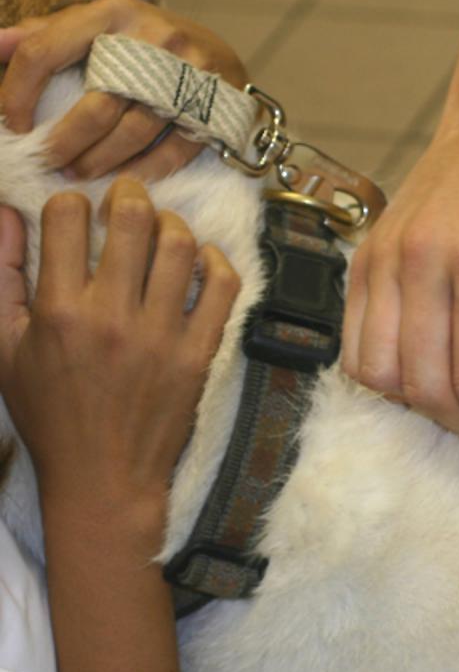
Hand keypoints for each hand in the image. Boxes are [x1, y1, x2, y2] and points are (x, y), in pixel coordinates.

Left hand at [0, 0, 246, 179]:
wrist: (223, 56)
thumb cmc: (145, 43)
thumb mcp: (97, 23)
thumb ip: (46, 33)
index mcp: (112, 13)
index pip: (45, 51)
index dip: (18, 93)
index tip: (12, 124)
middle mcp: (152, 39)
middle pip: (95, 104)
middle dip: (64, 142)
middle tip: (47, 160)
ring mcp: (188, 77)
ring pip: (133, 133)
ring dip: (99, 161)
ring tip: (79, 172)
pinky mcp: (212, 109)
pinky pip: (172, 151)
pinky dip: (144, 171)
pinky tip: (122, 180)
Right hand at [0, 178, 239, 520]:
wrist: (103, 476)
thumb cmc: (50, 413)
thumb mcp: (4, 347)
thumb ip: (2, 275)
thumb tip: (6, 211)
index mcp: (58, 312)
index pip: (67, 218)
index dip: (71, 202)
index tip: (78, 213)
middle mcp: (112, 318)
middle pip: (132, 220)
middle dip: (129, 195)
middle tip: (128, 199)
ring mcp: (161, 335)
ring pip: (180, 247)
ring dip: (172, 223)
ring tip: (163, 228)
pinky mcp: (199, 354)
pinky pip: (223, 289)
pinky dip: (217, 261)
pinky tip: (202, 259)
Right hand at [342, 123, 458, 458]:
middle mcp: (425, 261)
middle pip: (420, 382)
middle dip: (453, 424)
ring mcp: (385, 257)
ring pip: (375, 368)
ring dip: (410, 403)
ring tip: (446, 408)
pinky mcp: (364, 255)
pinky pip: (353, 338)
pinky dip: (377, 370)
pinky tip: (411, 376)